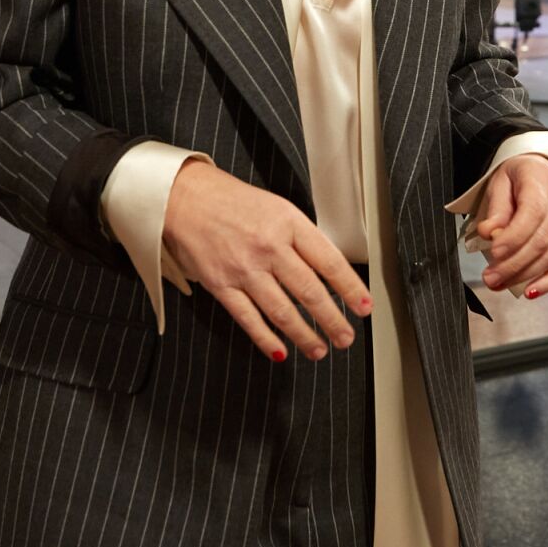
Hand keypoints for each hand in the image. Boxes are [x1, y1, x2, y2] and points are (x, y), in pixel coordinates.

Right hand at [161, 160, 372, 362]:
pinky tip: (281, 350)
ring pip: (284, 311)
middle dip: (334, 321)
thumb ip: (300, 237)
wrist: (183, 196)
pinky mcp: (221, 284)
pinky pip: (249, 319)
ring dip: (306, 336)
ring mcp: (244, 268)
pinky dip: (267, 339)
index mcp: (288, 222)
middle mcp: (269, 246)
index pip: (330, 262)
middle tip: (346, 338)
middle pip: (311, 292)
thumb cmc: (230, 200)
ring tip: (320, 349)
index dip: (351, 289)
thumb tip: (327, 271)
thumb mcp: (276, 206)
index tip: (364, 306)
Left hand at [470, 155, 547, 298]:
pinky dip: (547, 282)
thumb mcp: (500, 182)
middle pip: (542, 239)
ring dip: (525, 276)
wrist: (542, 171)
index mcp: (542, 180)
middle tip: (490, 278)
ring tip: (499, 284)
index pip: (532, 213)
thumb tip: (489, 233)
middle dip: (514, 264)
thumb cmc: (519, 176)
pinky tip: (530, 292)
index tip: (493, 252)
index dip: (514, 237)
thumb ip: (496, 208)